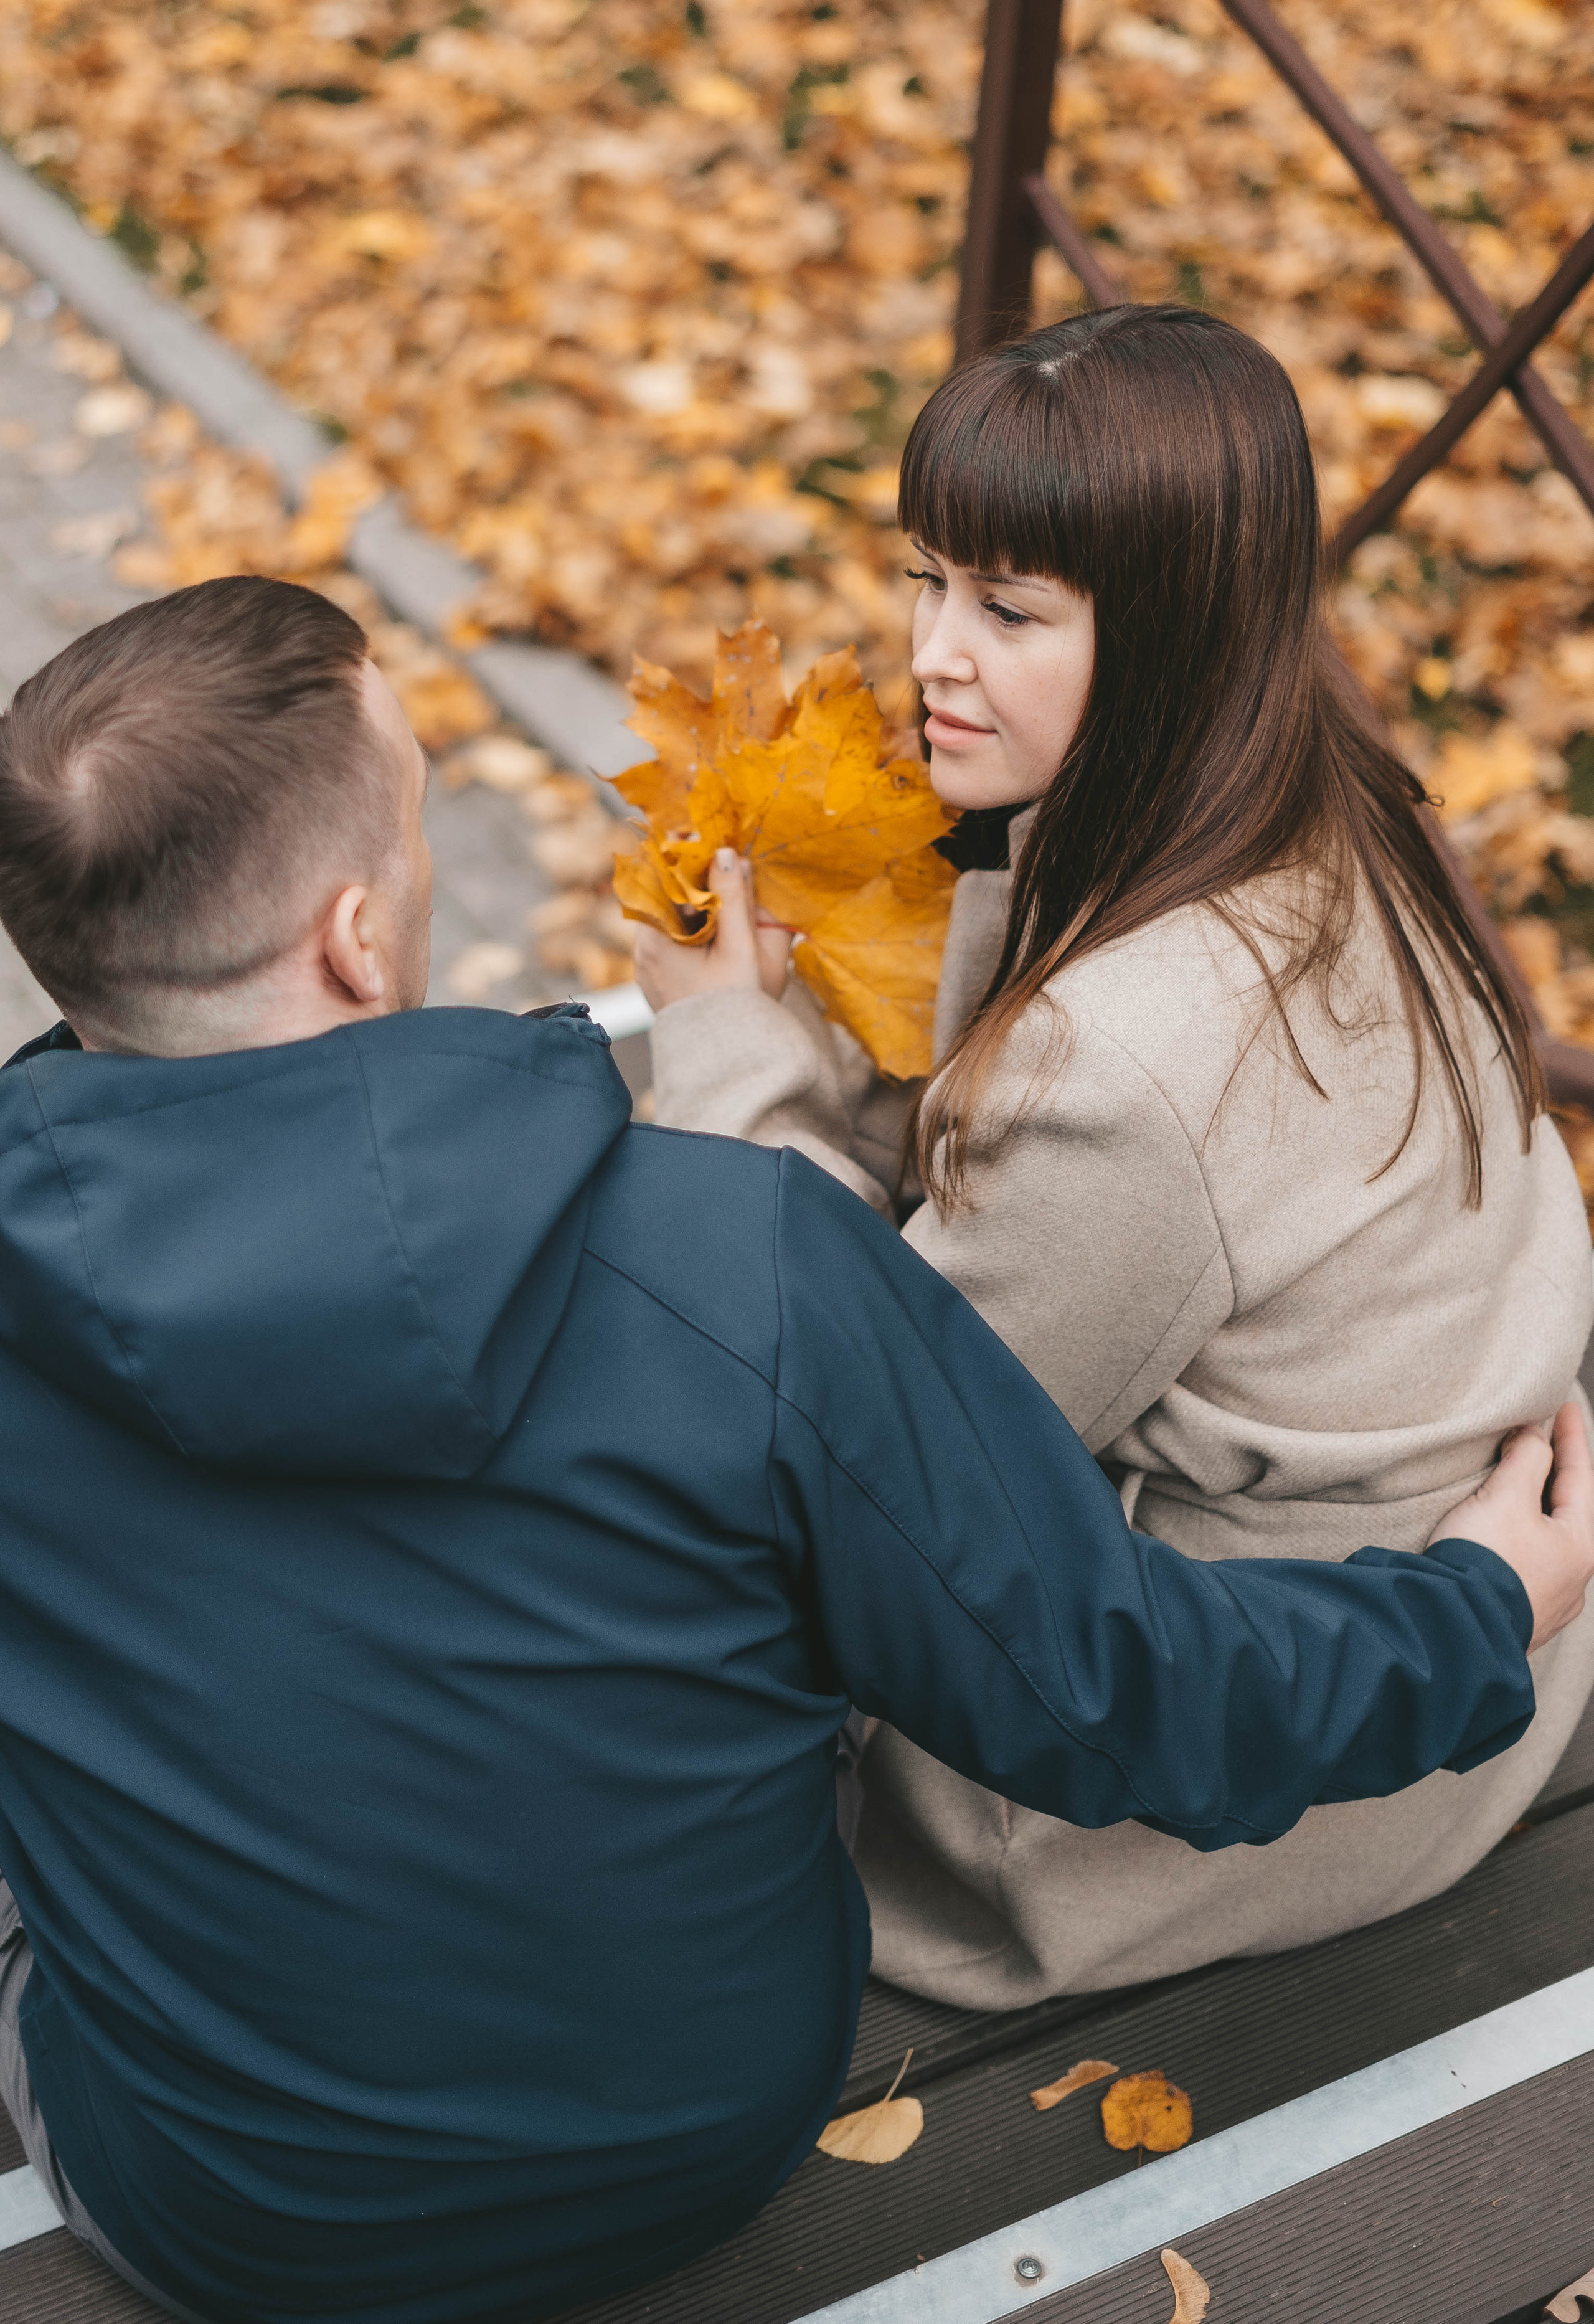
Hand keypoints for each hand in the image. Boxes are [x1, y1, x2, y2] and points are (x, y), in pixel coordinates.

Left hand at [633, 849, 792, 1013]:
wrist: (728, 1063)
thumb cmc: (735, 1007)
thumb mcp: (741, 948)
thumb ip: (735, 898)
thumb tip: (728, 854)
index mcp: (655, 941)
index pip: (659, 881)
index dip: (681, 855)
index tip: (701, 837)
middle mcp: (642, 953)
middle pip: (663, 900)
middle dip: (693, 879)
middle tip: (722, 860)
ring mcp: (648, 970)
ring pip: (668, 921)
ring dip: (695, 903)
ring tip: (725, 888)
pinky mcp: (660, 983)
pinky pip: (672, 942)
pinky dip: (692, 928)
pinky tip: (718, 925)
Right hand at [1430, 1402, 1593, 1653]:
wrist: (1450, 1627)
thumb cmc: (1484, 1560)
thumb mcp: (1506, 1496)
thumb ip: (1526, 1458)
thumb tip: (1534, 1435)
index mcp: (1581, 1547)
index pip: (1582, 1478)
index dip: (1572, 1438)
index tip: (1567, 1407)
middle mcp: (1573, 1580)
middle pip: (1570, 1514)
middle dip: (1557, 1477)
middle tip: (1548, 1445)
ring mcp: (1548, 1605)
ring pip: (1549, 1545)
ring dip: (1536, 1513)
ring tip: (1520, 1490)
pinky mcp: (1519, 1619)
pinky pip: (1527, 1569)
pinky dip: (1519, 1542)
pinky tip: (1503, 1541)